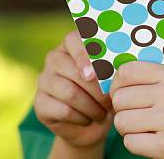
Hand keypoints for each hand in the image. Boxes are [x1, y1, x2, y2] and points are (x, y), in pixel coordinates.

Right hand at [34, 31, 112, 150]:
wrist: (89, 123)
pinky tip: (88, 119)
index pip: (74, 40)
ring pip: (70, 93)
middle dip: (98, 90)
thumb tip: (124, 62)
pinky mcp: (40, 103)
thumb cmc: (104, 92)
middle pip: (75, 71)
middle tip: (111, 102)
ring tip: (103, 114)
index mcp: (71, 44)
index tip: (96, 73)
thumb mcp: (112, 76)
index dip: (85, 56)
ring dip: (92, 107)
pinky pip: (64, 111)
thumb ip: (114, 64)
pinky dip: (82, 118)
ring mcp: (44, 80)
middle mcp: (55, 58)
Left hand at [110, 61, 163, 158]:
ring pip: (121, 121)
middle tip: (138, 116)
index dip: (117, 84)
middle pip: (119, 98)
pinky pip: (130, 142)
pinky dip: (136, 145)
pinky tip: (153, 142)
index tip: (122, 94)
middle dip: (122, 110)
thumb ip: (151, 78)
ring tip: (146, 129)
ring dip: (128, 129)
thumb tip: (108, 73)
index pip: (126, 71)